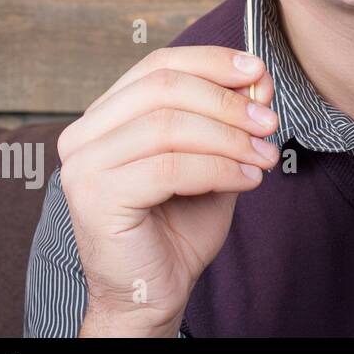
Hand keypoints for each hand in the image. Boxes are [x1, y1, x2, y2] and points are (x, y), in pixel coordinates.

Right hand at [58, 46, 279, 336]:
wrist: (153, 291)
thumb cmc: (179, 225)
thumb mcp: (215, 157)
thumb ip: (230, 119)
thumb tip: (258, 80)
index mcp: (107, 115)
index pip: (159, 64)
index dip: (212, 61)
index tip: (258, 71)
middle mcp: (85, 133)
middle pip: (164, 87)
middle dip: (227, 101)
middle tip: (269, 121)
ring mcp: (84, 165)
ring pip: (169, 126)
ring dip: (229, 138)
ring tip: (264, 156)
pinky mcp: (95, 197)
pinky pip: (168, 168)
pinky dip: (218, 169)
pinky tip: (247, 181)